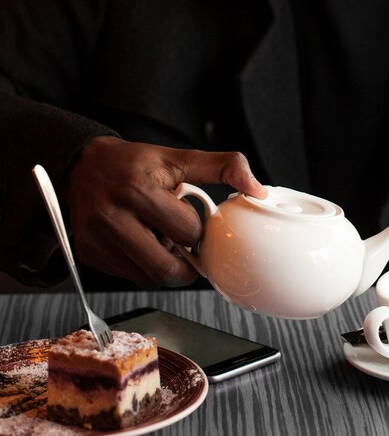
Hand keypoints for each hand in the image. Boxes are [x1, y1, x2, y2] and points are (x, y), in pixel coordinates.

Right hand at [64, 136, 266, 285]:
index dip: (197, 229)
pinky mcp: (89, 254)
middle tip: (185, 244)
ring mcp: (97, 240)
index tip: (193, 220)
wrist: (83, 166)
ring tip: (160, 238)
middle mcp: (112, 218)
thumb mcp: (180, 158)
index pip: (187, 233)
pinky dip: (144, 266)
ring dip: (164, 264)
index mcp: (138, 191)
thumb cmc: (136, 164)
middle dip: (185, 262)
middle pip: (166, 269)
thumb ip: (224, 167)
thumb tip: (258, 190)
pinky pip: (130, 276)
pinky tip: (142, 242)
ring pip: (148, 277)